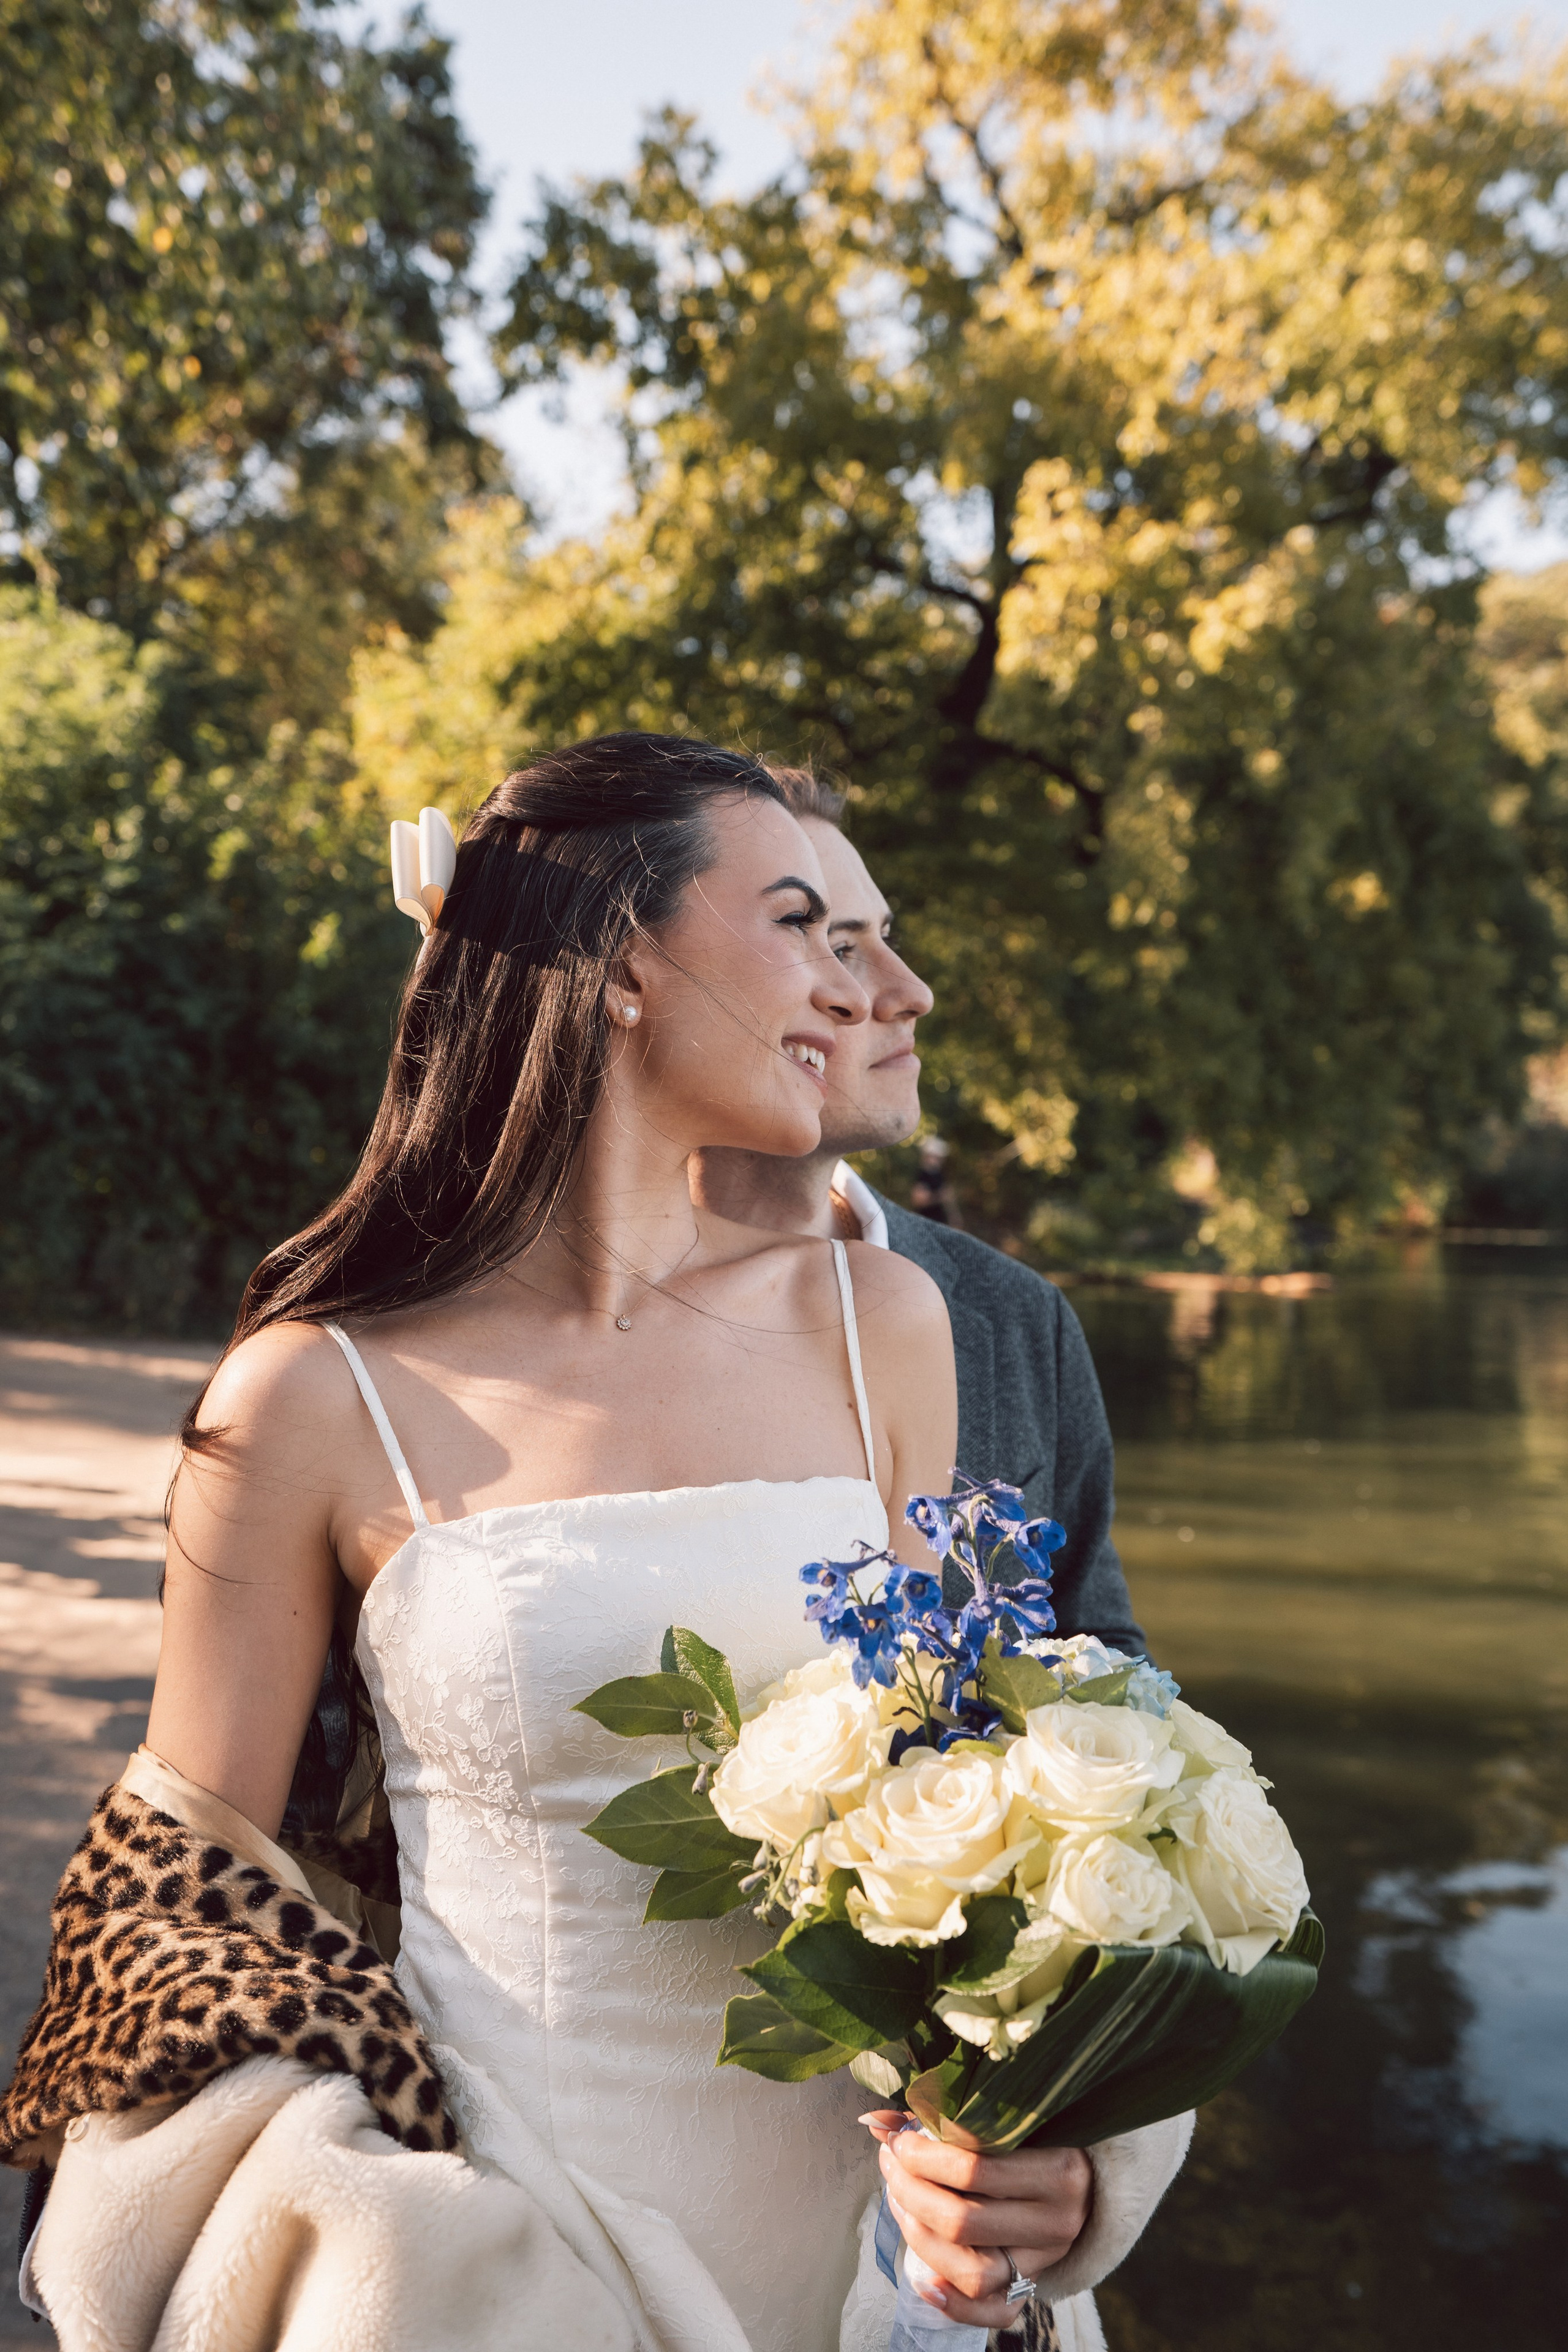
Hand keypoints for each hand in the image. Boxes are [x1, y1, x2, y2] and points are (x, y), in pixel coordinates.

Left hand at [861, 2112, 1091, 2332]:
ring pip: (971, 2271)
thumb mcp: (1012, 2118)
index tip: (899, 2138)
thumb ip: (951, 2116)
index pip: (974, 2170)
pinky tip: (921, 2278)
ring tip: (899, 2201)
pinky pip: (993, 2311)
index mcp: (1060, 2170)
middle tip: (891, 2162)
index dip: (923, 2155)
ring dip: (920, 2237)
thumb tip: (876, 2120)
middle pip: (963, 2222)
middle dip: (911, 2191)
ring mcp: (1046, 2260)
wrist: (1094, 2177)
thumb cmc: (1044, 2134)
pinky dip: (952, 2303)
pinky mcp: (1033, 2285)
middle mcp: (1057, 2221)